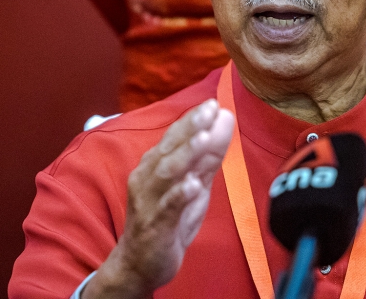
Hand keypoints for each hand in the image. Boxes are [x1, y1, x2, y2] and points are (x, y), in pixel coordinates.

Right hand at [84, 99, 234, 298]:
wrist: (140, 263)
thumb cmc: (168, 218)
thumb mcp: (193, 184)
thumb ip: (208, 155)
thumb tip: (225, 121)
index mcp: (155, 164)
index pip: (175, 135)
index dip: (193, 119)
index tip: (214, 103)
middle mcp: (148, 177)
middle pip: (170, 148)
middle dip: (191, 128)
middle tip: (211, 109)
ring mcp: (149, 201)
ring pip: (167, 173)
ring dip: (186, 154)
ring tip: (204, 138)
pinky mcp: (155, 226)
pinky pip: (166, 208)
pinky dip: (179, 195)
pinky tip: (193, 185)